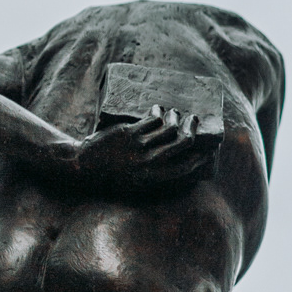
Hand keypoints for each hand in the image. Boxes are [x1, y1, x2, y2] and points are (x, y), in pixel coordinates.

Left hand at [64, 108, 219, 198]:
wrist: (83, 168)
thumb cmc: (112, 177)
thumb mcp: (137, 183)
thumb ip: (158, 175)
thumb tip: (180, 163)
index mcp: (154, 178)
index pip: (187, 166)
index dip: (201, 156)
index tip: (208, 149)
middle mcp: (149, 162)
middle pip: (183, 141)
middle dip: (193, 128)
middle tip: (194, 120)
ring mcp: (139, 146)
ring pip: (169, 126)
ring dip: (176, 117)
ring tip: (175, 113)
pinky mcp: (129, 132)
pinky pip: (151, 119)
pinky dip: (158, 111)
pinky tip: (157, 109)